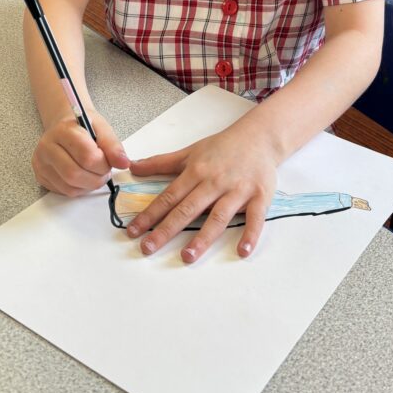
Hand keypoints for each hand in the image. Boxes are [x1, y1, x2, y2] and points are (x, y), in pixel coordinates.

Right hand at [32, 112, 128, 195]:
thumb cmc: (84, 126)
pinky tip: (84, 178)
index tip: (109, 161)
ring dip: (89, 185)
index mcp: (63, 130)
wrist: (65, 127)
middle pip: (74, 174)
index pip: (86, 155)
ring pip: (69, 186)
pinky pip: (64, 191)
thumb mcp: (102, 128)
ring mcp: (41, 163)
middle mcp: (47, 147)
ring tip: (96, 174)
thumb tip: (123, 163)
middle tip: (104, 172)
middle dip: (97, 178)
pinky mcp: (41, 176)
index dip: (103, 163)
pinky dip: (80, 189)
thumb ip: (113, 145)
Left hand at [125, 128, 278, 262]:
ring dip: (203, 237)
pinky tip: (242, 252)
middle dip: (167, 230)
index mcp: (196, 172)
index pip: (169, 196)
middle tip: (148, 248)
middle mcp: (214, 182)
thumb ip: (161, 162)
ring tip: (187, 256)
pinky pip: (255, 218)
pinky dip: (250, 234)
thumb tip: (132, 167)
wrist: (259, 136)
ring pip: (218, 216)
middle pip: (188, 209)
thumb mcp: (190, 152)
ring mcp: (238, 190)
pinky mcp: (259, 196)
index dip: (149, 214)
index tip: (133, 231)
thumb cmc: (222, 147)